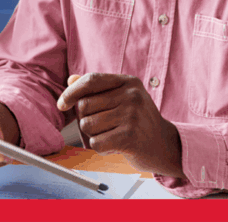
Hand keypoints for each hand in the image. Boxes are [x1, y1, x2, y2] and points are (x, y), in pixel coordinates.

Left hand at [57, 73, 183, 177]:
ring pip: (87, 126)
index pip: (90, 80)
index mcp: (128, 82)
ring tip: (111, 135)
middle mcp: (132, 96)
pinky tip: (115, 146)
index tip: (62, 104)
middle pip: (84, 106)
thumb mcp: (122, 98)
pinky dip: (100, 148)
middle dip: (86, 120)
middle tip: (104, 126)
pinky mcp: (130, 137)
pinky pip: (96, 143)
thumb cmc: (138, 121)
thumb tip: (70, 80)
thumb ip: (96, 89)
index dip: (71, 92)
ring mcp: (132, 116)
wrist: (165, 146)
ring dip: (93, 135)